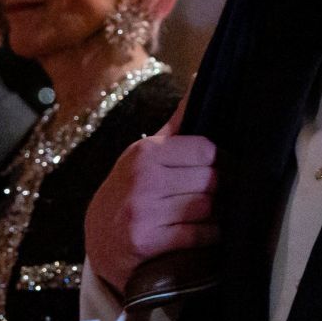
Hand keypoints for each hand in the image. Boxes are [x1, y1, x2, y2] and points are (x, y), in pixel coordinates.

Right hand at [84, 97, 219, 296]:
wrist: (99, 241)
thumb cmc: (129, 191)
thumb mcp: (144, 155)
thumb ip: (176, 125)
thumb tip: (201, 79)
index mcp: (146, 152)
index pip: (206, 150)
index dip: (220, 162)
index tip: (223, 170)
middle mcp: (143, 177)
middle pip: (210, 179)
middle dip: (220, 190)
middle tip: (221, 196)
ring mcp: (143, 210)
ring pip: (207, 207)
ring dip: (217, 214)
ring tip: (213, 214)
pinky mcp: (147, 241)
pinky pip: (199, 235)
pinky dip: (209, 236)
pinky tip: (204, 233)